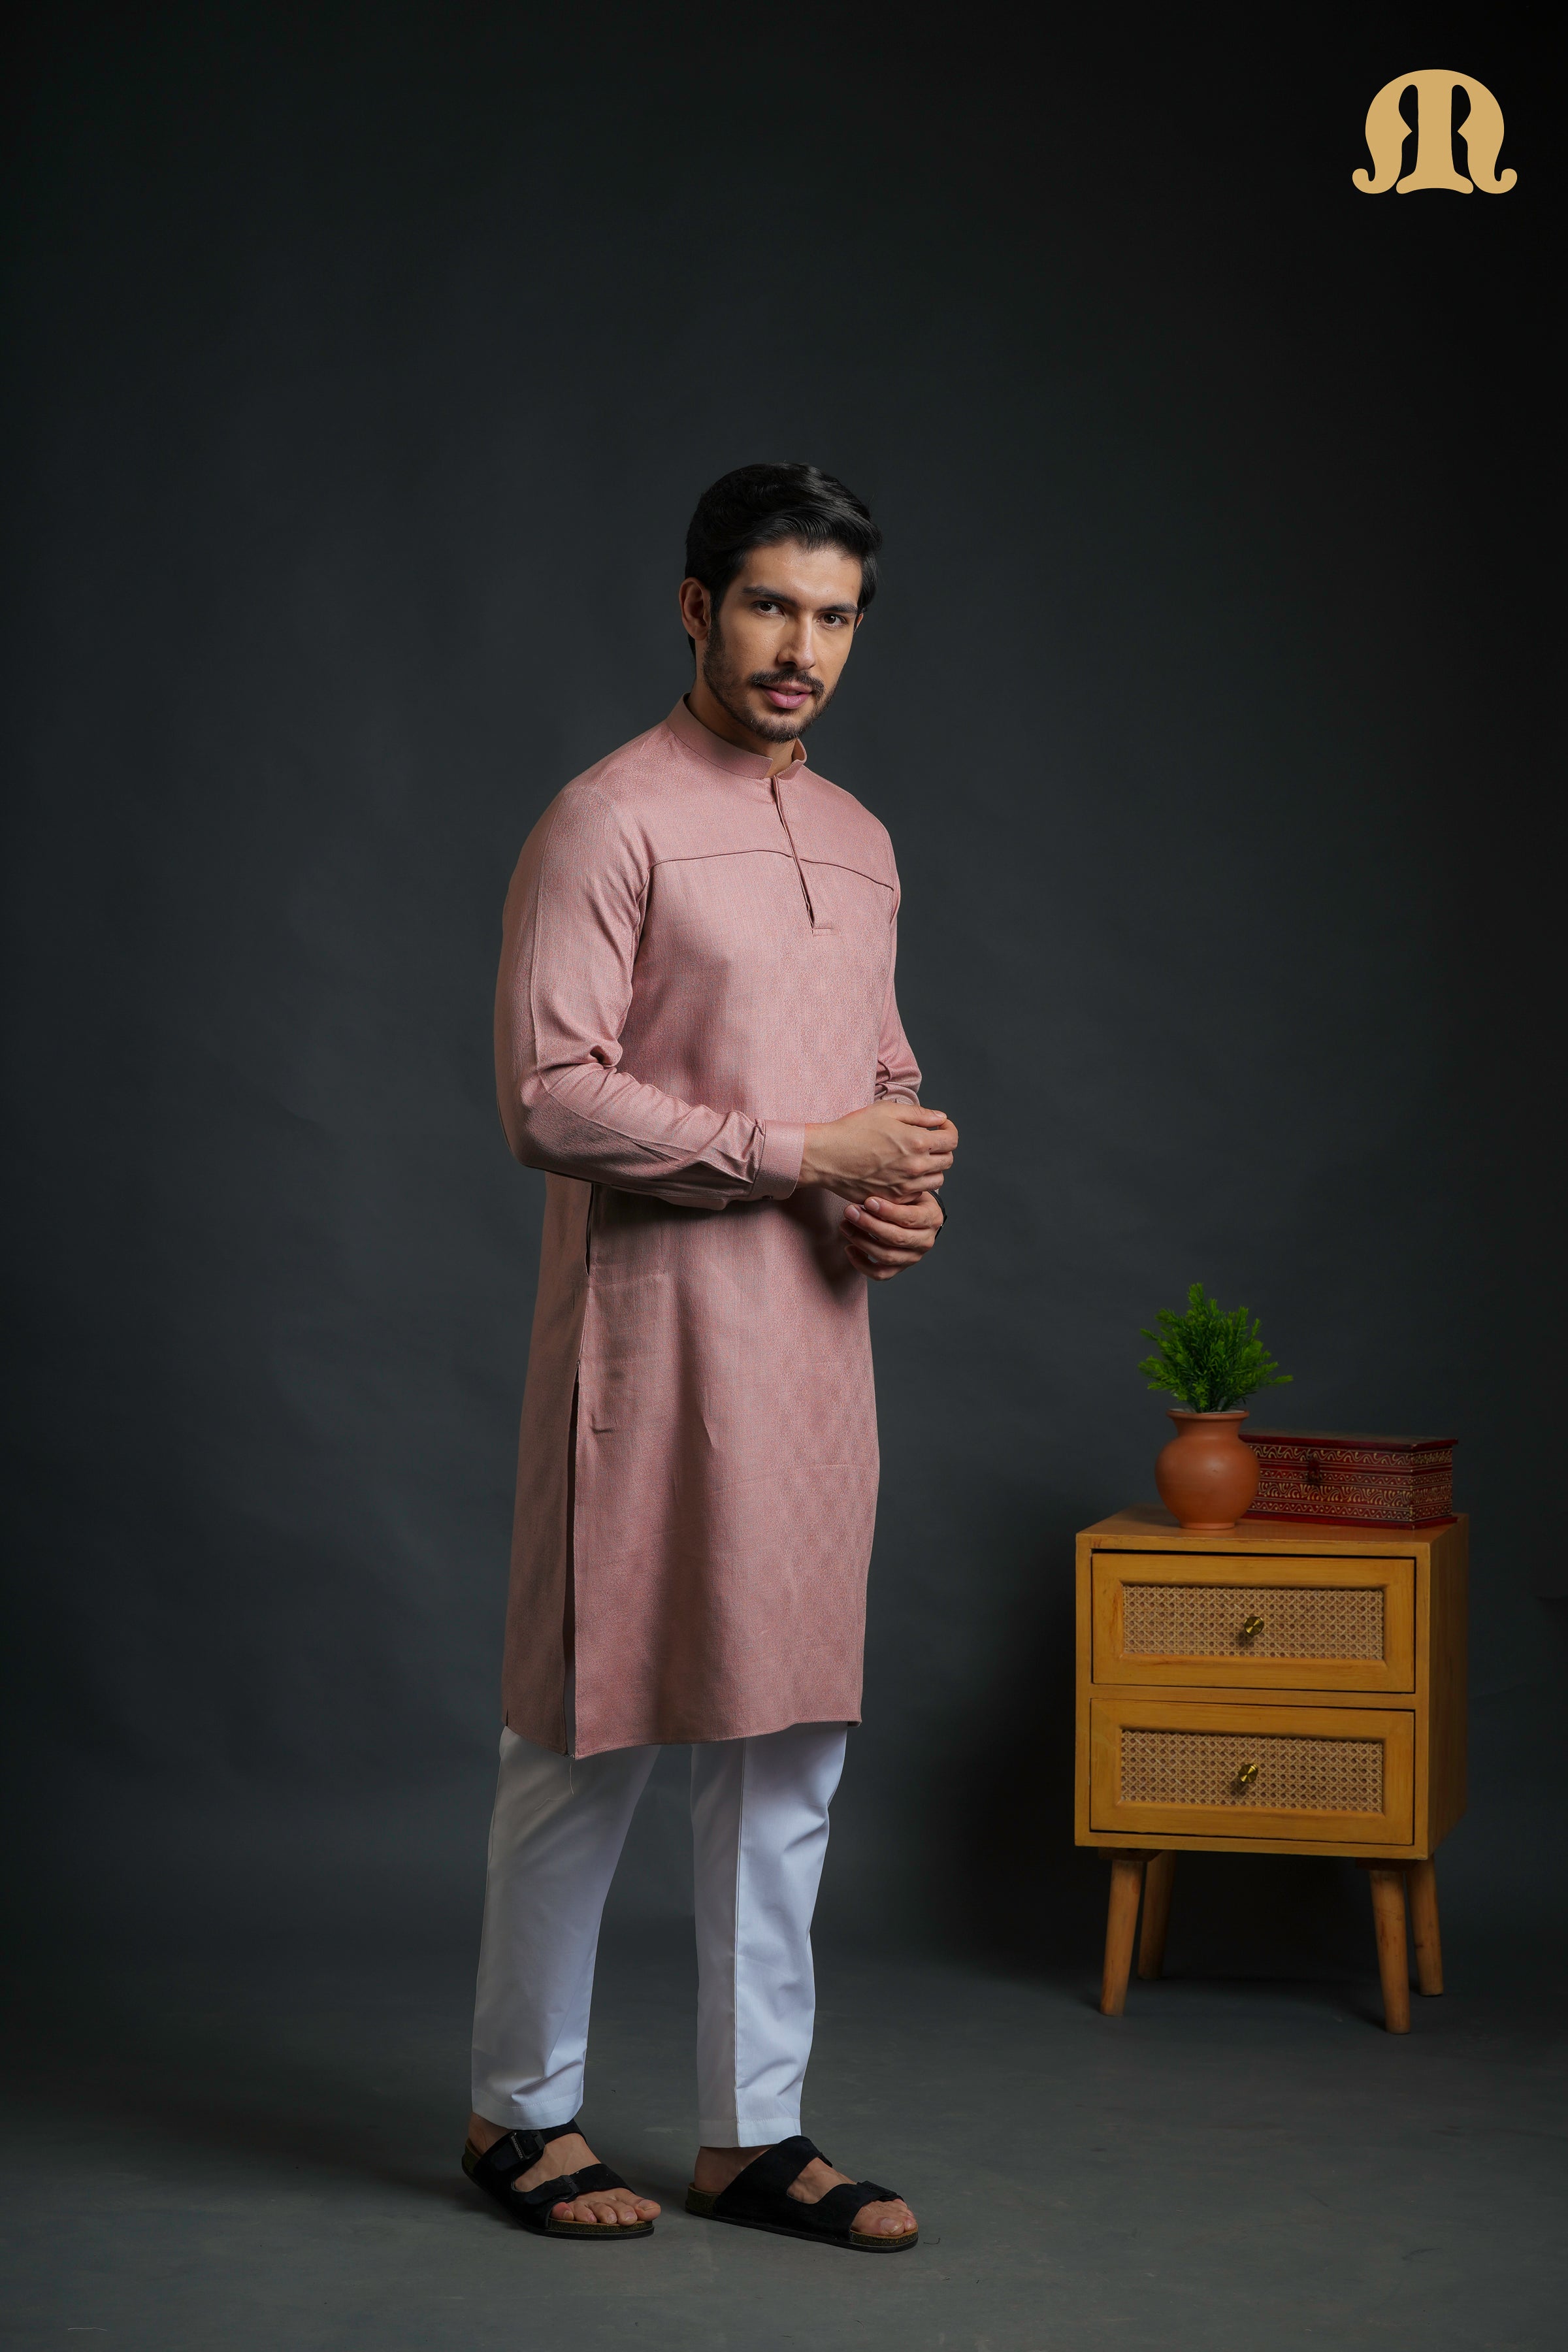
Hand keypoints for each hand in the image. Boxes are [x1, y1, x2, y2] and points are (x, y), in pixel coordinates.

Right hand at [799, 1102, 956, 1203]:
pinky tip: (902, 1174)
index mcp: (917, 1142)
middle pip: (947, 1161)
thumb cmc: (853, 1130)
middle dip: (942, 1149)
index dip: (949, 1131)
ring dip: (932, 1168)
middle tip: (928, 1142)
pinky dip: (916, 1185)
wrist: (826, 1157)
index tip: (941, 1128)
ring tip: (915, 1159)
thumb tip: (940, 1118)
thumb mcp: (886, 1111)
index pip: (952, 1140)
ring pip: (937, 1181)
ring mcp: (906, 1187)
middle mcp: (916, 1167)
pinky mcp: (894, 1200)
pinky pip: (918, 1195)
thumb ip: (919, 1114)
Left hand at [840, 1192, 944, 1280]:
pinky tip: (849, 1248)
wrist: (916, 1212)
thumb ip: (896, 1192)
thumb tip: (870, 1196)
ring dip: (862, 1241)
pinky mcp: (900, 1268)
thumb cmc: (909, 1198)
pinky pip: (880, 1273)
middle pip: (897, 1238)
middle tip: (850, 1211)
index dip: (887, 1211)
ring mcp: (913, 1257)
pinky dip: (861, 1263)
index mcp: (932, 1218)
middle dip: (869, 1225)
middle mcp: (926, 1241)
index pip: (909, 1218)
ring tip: (845, 1226)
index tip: (867, 1201)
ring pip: (886, 1256)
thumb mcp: (909, 1190)